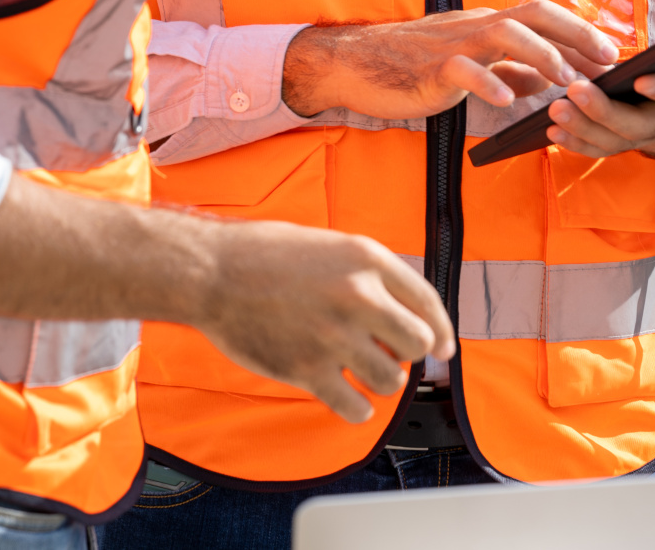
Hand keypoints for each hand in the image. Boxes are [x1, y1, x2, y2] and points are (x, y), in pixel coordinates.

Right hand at [198, 222, 454, 422]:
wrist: (211, 271)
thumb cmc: (266, 254)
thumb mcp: (330, 245)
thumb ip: (368, 274)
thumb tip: (401, 311)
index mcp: (367, 259)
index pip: (427, 301)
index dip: (442, 330)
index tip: (443, 349)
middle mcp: (358, 296)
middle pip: (417, 343)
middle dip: (408, 353)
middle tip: (390, 354)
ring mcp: (334, 335)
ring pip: (391, 380)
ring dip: (382, 381)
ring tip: (364, 373)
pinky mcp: (307, 369)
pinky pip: (355, 407)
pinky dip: (358, 409)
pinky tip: (350, 400)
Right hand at [282, 0, 620, 118]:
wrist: (356, 65)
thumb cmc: (413, 65)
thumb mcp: (471, 64)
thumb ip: (508, 70)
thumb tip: (545, 79)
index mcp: (488, 25)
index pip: (544, 19)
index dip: (581, 33)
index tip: (613, 53)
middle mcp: (477, 26)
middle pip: (535, 14)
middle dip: (575, 33)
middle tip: (606, 58)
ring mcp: (454, 44)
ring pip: (504, 34)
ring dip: (540, 54)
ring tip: (564, 78)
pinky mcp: (431, 68)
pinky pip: (463, 70)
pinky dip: (487, 83)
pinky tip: (506, 101)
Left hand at [546, 25, 654, 170]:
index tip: (644, 79)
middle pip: (636, 125)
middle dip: (603, 111)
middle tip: (572, 91)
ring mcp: (654, 136)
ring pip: (613, 140)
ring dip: (582, 128)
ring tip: (553, 110)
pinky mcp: (638, 140)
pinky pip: (604, 148)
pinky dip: (578, 142)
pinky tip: (552, 127)